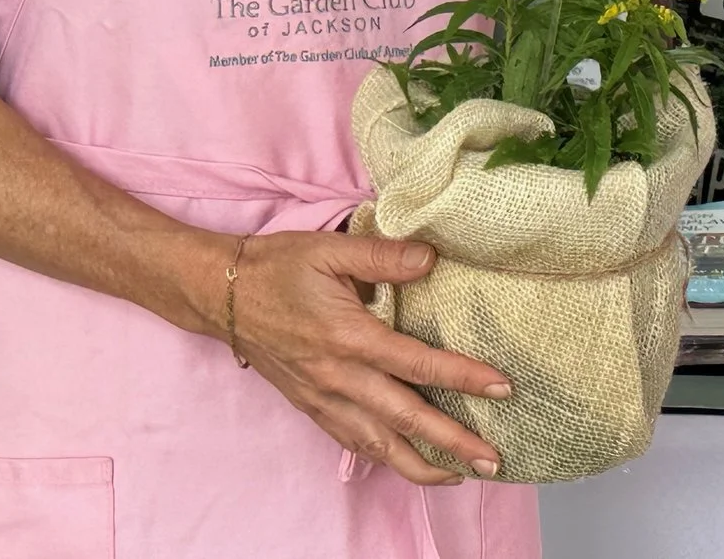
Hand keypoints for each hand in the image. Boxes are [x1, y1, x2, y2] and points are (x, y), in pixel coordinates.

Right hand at [220, 230, 511, 486]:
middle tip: (494, 458)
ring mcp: (324, 398)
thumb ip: (384, 255)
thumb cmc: (279, 267)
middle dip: (453, 442)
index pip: (417, 365)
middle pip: (406, 419)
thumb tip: (432, 258)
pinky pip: (354, 442)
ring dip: (422, 464)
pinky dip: (386, 458)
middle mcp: (339, 377)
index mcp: (349, 337)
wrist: (221, 296)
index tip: (502, 388)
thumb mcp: (331, 249)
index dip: (463, 378)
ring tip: (462, 474)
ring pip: (380, 444)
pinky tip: (408, 462)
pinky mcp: (312, 407)